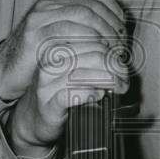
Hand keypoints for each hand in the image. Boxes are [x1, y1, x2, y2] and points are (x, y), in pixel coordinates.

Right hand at [0, 0, 125, 101]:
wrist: (8, 67)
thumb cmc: (36, 47)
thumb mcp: (52, 21)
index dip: (114, 10)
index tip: (123, 27)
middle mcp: (47, 3)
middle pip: (91, 5)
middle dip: (110, 24)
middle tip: (121, 42)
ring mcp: (40, 18)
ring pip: (82, 16)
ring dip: (103, 34)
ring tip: (113, 50)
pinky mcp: (35, 36)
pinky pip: (68, 33)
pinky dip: (87, 42)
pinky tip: (96, 53)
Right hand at [7, 35, 129, 151]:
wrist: (34, 119)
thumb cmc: (59, 92)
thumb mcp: (74, 69)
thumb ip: (91, 59)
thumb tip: (119, 57)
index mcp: (56, 48)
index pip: (92, 39)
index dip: (113, 51)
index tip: (123, 63)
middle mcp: (50, 63)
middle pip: (93, 55)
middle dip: (115, 67)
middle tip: (124, 78)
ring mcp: (47, 84)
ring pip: (86, 74)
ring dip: (109, 81)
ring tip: (119, 87)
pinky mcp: (49, 105)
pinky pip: (74, 95)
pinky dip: (91, 94)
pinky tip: (99, 95)